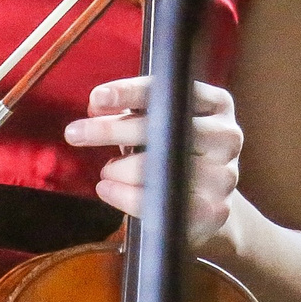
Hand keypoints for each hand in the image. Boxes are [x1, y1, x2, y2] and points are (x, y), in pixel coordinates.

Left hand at [66, 75, 242, 246]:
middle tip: (74, 133)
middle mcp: (226, 136)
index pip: (171, 91)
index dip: (130, 92)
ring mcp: (224, 175)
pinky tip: (106, 189)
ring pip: (156, 168)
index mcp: (216, 105)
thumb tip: (97, 105)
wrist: (209, 206)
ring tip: (106, 170)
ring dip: (117, 168)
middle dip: (109, 129)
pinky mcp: (213, 210)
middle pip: (162, 128)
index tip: (96, 98)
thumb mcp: (160, 125)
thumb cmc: (176, 154)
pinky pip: (156, 201)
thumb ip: (131, 111)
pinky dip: (122, 195)